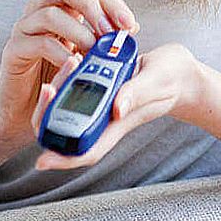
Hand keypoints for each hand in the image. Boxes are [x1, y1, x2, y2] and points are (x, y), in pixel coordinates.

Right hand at [0, 0, 139, 148]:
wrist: (28, 111)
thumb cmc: (60, 79)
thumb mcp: (88, 54)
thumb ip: (105, 39)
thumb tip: (131, 27)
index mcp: (60, 5)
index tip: (129, 25)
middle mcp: (39, 9)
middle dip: (91, 4)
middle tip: (109, 32)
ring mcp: (24, 29)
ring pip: (50, 13)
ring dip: (79, 32)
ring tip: (94, 52)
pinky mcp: (14, 51)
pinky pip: (38, 43)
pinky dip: (61, 54)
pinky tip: (75, 66)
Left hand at [30, 42, 202, 169]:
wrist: (180, 71)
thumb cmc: (171, 78)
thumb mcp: (155, 81)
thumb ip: (135, 94)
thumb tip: (116, 109)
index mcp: (117, 125)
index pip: (87, 151)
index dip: (63, 159)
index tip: (41, 161)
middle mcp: (106, 118)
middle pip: (68, 128)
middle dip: (50, 113)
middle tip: (48, 88)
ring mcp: (103, 103)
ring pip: (70, 106)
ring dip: (60, 90)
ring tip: (66, 64)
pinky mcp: (103, 88)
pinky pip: (79, 88)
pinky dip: (71, 76)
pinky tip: (73, 59)